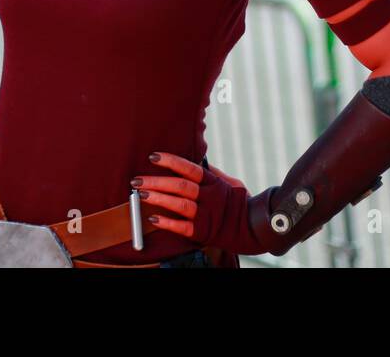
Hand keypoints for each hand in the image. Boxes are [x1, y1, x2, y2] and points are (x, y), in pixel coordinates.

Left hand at [134, 151, 273, 254]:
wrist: (252, 229)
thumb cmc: (239, 203)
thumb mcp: (229, 183)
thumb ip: (213, 173)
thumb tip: (199, 162)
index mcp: (213, 183)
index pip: (190, 169)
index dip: (171, 162)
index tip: (153, 157)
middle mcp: (210, 197)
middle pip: (180, 186)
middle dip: (156, 182)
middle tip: (137, 180)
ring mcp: (207, 215)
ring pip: (180, 205)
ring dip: (158, 199)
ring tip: (141, 195)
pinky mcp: (203, 232)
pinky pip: (182, 227)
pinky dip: (167, 223)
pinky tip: (153, 219)